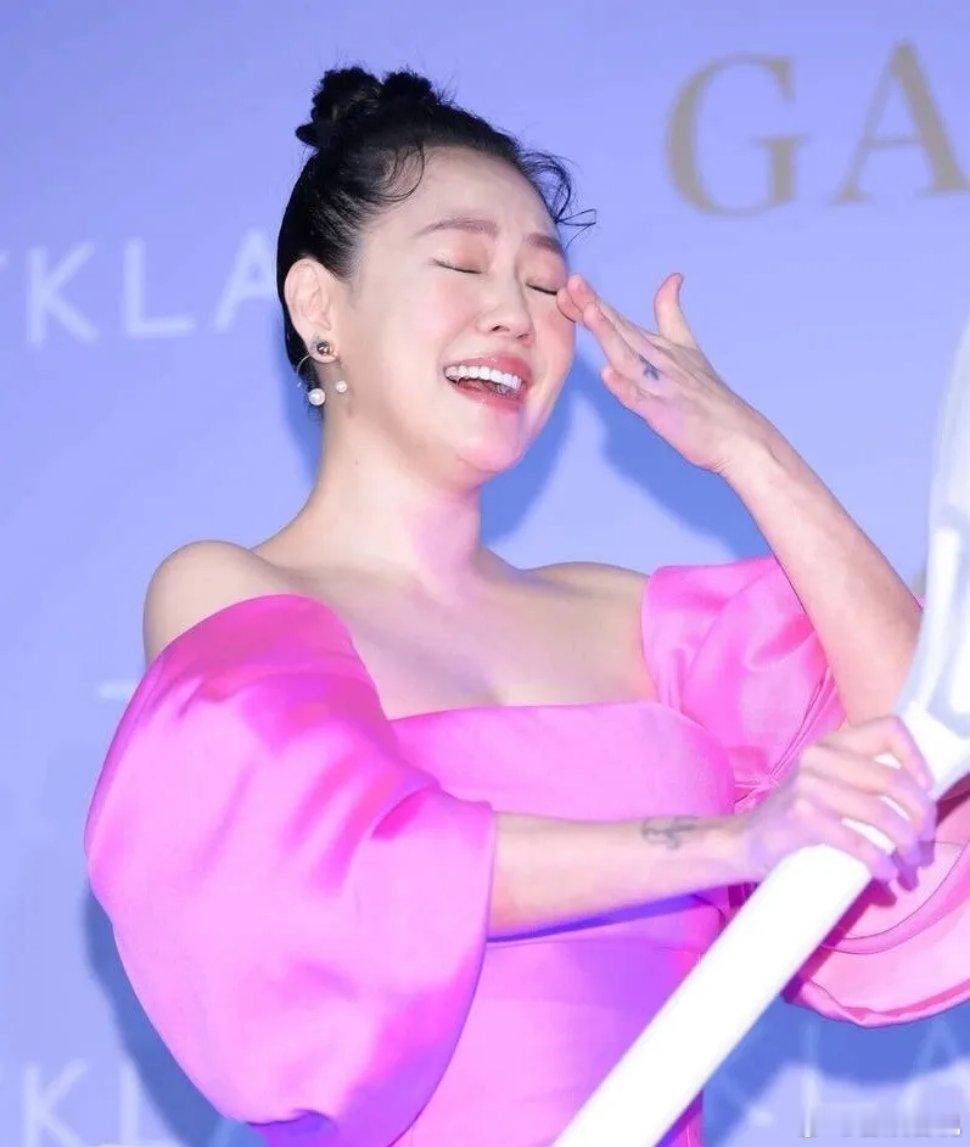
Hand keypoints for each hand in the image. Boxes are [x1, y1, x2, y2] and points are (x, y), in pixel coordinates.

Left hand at [556, 271, 772, 476]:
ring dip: (609, 335)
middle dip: (594, 307)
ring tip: (589, 312)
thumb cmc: (708, 396)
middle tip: (573, 282)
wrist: (737, 434)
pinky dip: (624, 387)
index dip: (594, 302)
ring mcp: (661, 386)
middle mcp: (659, 360)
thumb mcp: (688, 347)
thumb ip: (671, 312)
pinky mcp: (664, 413)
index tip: (571, 282)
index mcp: (659, 346)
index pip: (621, 320)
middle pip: (621, 331)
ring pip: (628, 357)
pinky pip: (640, 400)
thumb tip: (673, 276)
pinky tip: (607, 374)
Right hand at [734, 715, 937, 883]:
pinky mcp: (802, 817)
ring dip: (905, 843)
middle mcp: (819, 757)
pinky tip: (885, 873)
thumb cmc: (798, 815)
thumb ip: (863, 778)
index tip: (927, 788)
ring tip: (909, 861)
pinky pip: (857, 841)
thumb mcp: (828, 783)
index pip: (888, 728)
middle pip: (892, 779)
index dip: (917, 757)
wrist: (748, 840)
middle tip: (924, 839)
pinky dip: (879, 862)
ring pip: (879, 813)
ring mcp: (807, 785)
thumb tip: (920, 799)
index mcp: (832, 743)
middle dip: (921, 814)